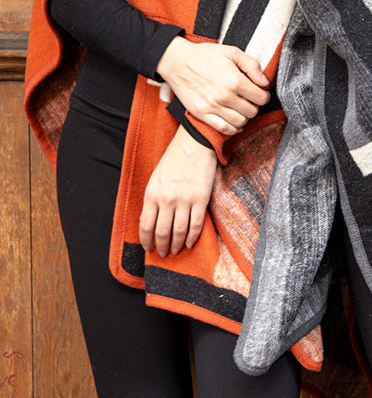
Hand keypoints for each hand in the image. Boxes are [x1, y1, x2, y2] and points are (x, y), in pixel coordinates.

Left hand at [139, 124, 217, 256]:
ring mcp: (184, 200)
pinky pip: (195, 225)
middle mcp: (166, 199)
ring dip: (176, 245)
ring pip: (178, 232)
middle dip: (162, 247)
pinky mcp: (200, 199)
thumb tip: (150, 222)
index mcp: (152, 193)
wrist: (195, 143)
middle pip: (162, 232)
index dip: (146, 240)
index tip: (149, 247)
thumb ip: (152, 199)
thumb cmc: (174, 159)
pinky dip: (192, 237)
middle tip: (163, 254)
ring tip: (176, 250)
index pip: (145, 225)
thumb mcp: (156, 178)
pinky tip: (189, 242)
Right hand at [156, 37, 269, 135]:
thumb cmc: (205, 55)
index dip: (263, 95)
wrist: (177, 61)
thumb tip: (265, 82)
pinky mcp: (201, 114)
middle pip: (252, 111)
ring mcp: (212, 107)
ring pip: (240, 122)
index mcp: (235, 80)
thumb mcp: (232, 52)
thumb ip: (252, 66)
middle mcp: (224, 96)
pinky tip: (233, 120)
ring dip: (244, 117)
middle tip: (249, 99)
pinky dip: (233, 128)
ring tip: (241, 108)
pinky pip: (224, 129)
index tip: (259, 92)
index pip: (261, 98)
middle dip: (254, 105)